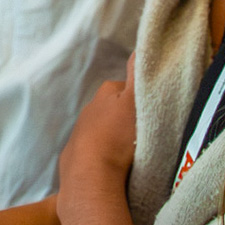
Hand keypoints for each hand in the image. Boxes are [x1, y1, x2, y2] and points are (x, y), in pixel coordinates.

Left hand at [59, 57, 138, 195]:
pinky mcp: (73, 159)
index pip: (125, 89)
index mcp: (104, 95)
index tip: (151, 113)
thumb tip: (140, 47)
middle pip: (112, 111)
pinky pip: (91, 155)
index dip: (139, 99)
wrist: (90, 178)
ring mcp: (78, 136)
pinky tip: (113, 169)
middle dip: (124, 120)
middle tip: (142, 136)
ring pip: (101, 133)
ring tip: (129, 156)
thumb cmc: (116, 137)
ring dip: (112, 140)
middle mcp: (88, 111)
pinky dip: (101, 158)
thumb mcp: (135, 101)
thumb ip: (138, 74)